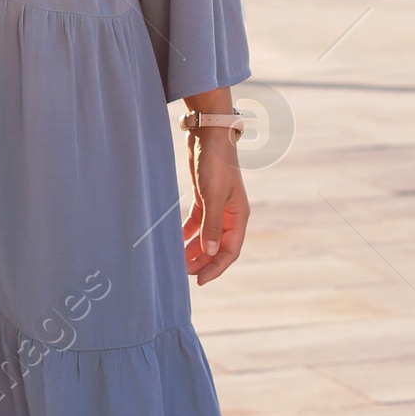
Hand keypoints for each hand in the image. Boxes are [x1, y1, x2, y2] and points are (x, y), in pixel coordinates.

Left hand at [183, 131, 247, 284]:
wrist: (209, 134)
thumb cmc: (215, 163)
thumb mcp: (212, 195)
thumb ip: (212, 225)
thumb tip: (211, 252)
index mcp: (239, 216)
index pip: (230, 251)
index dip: (216, 268)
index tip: (199, 281)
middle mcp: (230, 215)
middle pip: (218, 247)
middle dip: (202, 261)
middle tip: (182, 272)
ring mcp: (217, 207)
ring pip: (206, 237)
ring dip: (193, 250)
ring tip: (177, 261)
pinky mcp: (204, 198)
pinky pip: (196, 224)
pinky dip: (187, 233)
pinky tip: (175, 241)